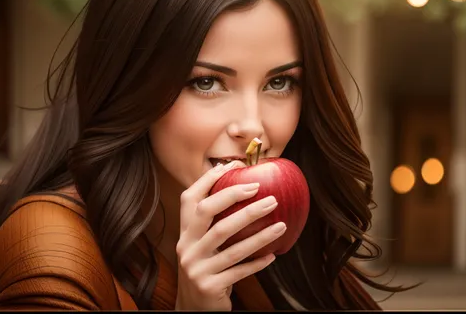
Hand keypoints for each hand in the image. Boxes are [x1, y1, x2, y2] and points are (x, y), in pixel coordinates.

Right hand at [175, 161, 286, 310]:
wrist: (194, 309)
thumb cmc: (207, 269)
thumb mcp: (204, 246)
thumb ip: (215, 223)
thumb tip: (247, 188)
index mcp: (184, 233)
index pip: (190, 198)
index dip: (209, 179)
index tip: (234, 165)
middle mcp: (186, 247)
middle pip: (208, 213)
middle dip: (235, 197)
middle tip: (261, 189)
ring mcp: (196, 268)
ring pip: (230, 245)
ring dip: (259, 234)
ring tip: (281, 223)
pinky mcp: (209, 286)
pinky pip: (238, 271)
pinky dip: (257, 263)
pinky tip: (273, 255)